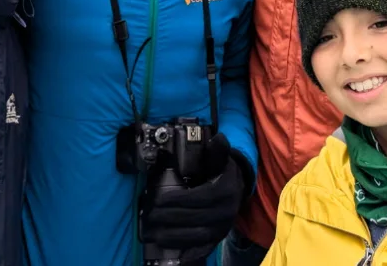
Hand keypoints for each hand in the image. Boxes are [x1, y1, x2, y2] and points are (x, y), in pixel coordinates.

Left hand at [141, 133, 249, 258]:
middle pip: (195, 219)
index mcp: (225, 191)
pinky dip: (184, 250)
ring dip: (172, 236)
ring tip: (152, 232)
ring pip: (196, 237)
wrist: (237, 190)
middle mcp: (226, 212)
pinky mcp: (217, 239)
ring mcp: (222, 228)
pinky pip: (201, 248)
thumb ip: (217, 150)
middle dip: (169, 219)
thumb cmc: (222, 172)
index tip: (158, 200)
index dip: (177, 201)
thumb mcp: (221, 159)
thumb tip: (218, 138)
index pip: (199, 198)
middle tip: (149, 215)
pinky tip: (168, 247)